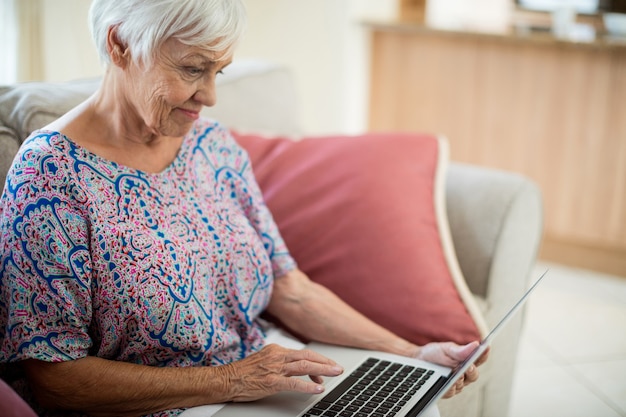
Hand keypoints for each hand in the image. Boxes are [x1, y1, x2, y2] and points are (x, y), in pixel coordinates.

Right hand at [221, 344, 343, 401]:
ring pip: (304, 366)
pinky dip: (308, 385)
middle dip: (325, 362)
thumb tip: (295, 368)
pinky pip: (294, 383)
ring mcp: (275, 368)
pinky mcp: (271, 381)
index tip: (326, 366)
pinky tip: (318, 388)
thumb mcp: (263, 360)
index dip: (317, 360)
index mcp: (276, 350)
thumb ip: (279, 362)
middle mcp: (277, 356)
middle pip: (307, 356)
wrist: (226, 379)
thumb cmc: (242, 373)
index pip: (302, 353)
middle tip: (338, 368)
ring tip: (335, 374)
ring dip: (323, 370)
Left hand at [414, 341, 488, 397]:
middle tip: (468, 367)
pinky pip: (452, 391)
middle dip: (472, 371)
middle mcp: (464, 372)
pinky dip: (450, 388)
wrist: (418, 361)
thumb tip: (475, 345)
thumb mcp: (447, 349)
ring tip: (456, 375)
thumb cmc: (435, 353)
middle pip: (474, 374)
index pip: (480, 357)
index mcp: (466, 360)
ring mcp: (456, 382)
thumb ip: (460, 350)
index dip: (484, 353)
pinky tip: (448, 384)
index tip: (486, 347)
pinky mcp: (447, 390)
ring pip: (463, 384)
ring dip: (460, 380)